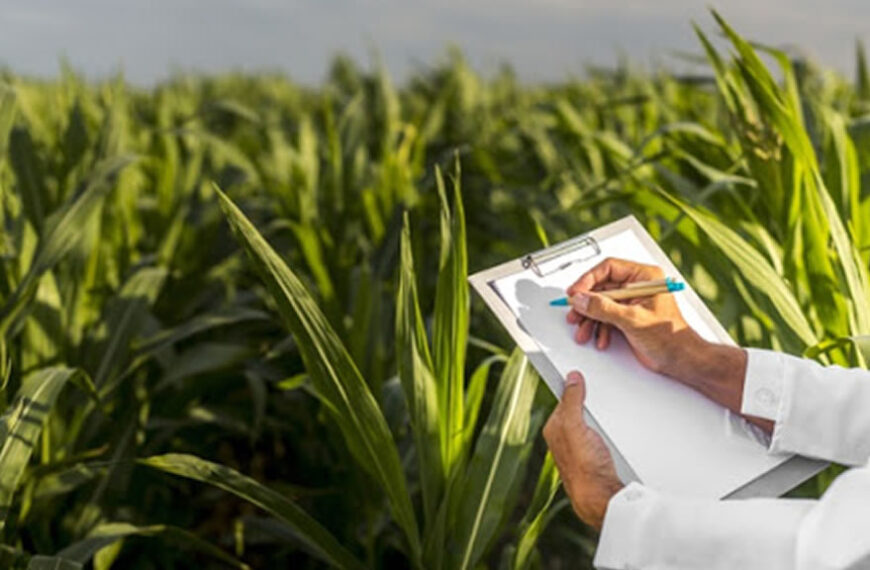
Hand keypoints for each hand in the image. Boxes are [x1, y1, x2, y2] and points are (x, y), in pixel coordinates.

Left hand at [543, 371, 622, 529]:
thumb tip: (571, 378)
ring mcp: (579, 446)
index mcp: (554, 428)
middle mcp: (563, 436)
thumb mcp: (576, 427)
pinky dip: (606, 427)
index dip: (572, 385)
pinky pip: (599, 432)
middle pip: (577, 407)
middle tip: (601, 387)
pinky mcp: (593, 454)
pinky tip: (613, 427)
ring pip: (589, 420)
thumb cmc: (585, 467)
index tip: (580, 370)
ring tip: (610, 407)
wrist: (601, 498)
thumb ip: (572, 401)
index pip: (563, 398)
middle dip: (588, 399)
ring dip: (600, 414)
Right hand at [566, 258, 770, 430]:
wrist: (681, 360)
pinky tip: (600, 338)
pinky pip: (606, 317)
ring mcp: (632, 302)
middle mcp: (637, 286)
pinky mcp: (628, 317)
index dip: (588, 280)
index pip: (608, 268)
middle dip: (587, 304)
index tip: (576, 292)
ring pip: (601, 304)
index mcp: (644, 277)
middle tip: (575, 312)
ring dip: (590, 319)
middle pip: (601, 287)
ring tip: (584, 331)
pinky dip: (600, 328)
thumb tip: (582, 299)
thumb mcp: (633, 319)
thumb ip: (604, 308)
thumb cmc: (670, 337)